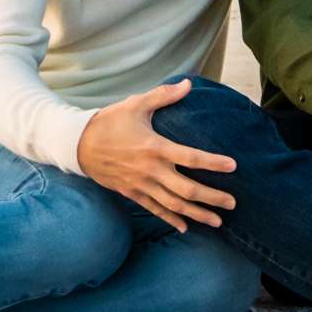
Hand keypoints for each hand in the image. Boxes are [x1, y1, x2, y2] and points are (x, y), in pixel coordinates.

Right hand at [75, 79, 238, 231]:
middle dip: (212, 198)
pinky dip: (171, 219)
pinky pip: (155, 209)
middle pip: (187, 189)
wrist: (78, 144)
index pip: (191, 158)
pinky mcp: (132, 193)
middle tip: (233, 204)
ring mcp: (142, 185)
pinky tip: (185, 227)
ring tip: (217, 222)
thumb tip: (189, 84)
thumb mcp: (136, 104)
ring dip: (197, 214)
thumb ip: (164, 95)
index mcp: (156, 147)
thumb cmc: (110, 122)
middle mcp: (151, 170)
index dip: (213, 163)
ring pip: (174, 205)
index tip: (233, 166)